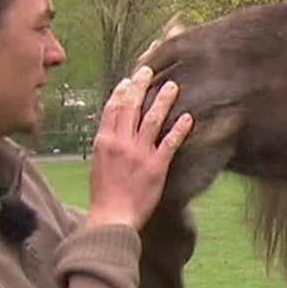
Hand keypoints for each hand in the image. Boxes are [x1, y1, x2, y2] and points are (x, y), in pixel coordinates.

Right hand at [86, 66, 194, 230]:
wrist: (112, 218)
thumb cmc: (105, 195)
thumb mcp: (98, 164)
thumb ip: (107, 144)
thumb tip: (112, 129)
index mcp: (104, 141)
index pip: (113, 108)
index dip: (122, 91)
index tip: (130, 79)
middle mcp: (121, 143)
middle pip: (132, 107)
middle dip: (141, 85)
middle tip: (150, 70)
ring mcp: (139, 153)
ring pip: (152, 119)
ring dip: (163, 100)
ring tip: (172, 86)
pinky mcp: (157, 166)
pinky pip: (170, 142)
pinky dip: (179, 128)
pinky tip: (188, 117)